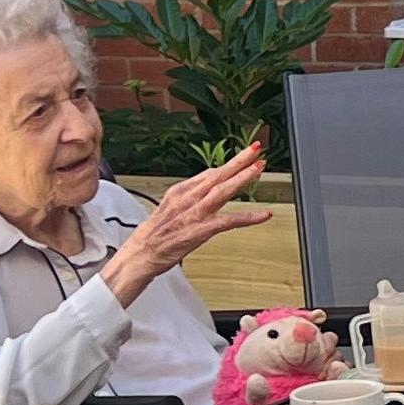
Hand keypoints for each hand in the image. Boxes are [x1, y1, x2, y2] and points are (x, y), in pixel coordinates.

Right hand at [105, 143, 279, 298]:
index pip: (209, 173)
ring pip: (222, 191)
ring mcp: (194, 213)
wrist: (140, 254)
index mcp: (179, 192)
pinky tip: (263, 214)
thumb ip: (189, 198)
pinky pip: (229, 221)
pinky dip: (248, 217)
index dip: (229, 164)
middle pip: (217, 175)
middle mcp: (187, 199)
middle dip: (238, 161)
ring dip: (243, 178)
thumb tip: (207, 189)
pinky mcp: (200, 230)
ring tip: (259, 168)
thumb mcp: (169, 208)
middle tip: (256, 150)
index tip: (245, 155)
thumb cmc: (154, 235)